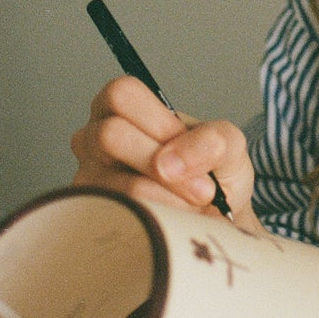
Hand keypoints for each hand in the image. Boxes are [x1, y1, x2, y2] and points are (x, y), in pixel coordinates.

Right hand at [70, 77, 261, 235]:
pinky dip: (159, 220)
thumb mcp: (229, 145)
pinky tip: (173, 219)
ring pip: (121, 184)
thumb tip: (170, 162)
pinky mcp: (92, 215)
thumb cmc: (213, 174)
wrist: (212, 222)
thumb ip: (214, 140)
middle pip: (110, 136)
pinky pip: (123, 217)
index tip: (184, 146)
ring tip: (191, 205)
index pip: (122, 95)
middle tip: (201, 187)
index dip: (157, 123)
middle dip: (162, 164)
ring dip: (169, 198)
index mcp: (124, 106)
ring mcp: (89, 177)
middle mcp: (95, 137)